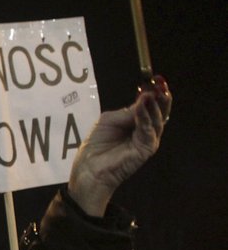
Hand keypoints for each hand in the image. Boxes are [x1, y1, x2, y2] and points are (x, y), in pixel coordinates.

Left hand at [67, 76, 171, 216]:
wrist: (89, 169)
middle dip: (161, 97)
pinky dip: (145, 117)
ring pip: (157, 120)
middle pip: (159, 112)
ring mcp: (147, 141)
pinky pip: (148, 131)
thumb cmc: (96, 146)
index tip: (155, 80)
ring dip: (155, 105)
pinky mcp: (146, 150)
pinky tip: (142, 106)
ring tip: (152, 93)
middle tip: (161, 84)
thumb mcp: (109, 121)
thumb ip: (126, 111)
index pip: (149, 105)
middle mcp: (144, 131)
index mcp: (135, 123)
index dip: (152, 93)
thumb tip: (145, 98)